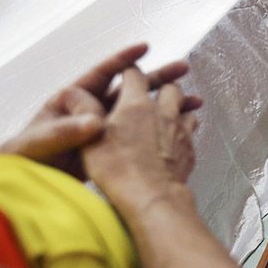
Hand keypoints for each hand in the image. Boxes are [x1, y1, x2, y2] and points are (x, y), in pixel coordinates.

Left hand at [0, 44, 200, 178]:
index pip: (102, 74)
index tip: (145, 49)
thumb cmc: (28, 161)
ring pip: (141, 113)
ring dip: (166, 105)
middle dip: (157, 78)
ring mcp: (105, 132)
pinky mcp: (113, 151)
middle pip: (130, 89)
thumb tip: (94, 122)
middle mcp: (93, 113)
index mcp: (73, 102)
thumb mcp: (41, 142)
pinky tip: (181, 128)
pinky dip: (162, 130)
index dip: (123, 60)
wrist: (30, 189)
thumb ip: (66, 131)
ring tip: (193, 100)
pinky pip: (142, 135)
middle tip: (181, 69)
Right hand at [83, 68, 198, 209]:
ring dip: (181, 106)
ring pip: (186, 108)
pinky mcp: (190, 149)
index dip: (130, 71)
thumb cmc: (118, 171)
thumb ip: (88, 114)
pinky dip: (186, 129)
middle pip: (170, 88)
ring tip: (174, 110)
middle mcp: (162, 112)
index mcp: (135, 104)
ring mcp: (180, 130)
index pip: (135, 75)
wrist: (151, 196)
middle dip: (164, 85)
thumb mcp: (91, 140)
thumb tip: (76, 95)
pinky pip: (192, 131)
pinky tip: (179, 136)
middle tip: (160, 87)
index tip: (129, 71)